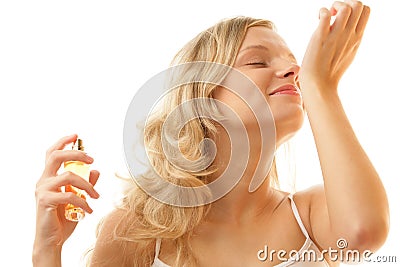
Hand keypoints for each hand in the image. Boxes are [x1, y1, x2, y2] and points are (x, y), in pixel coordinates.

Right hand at [34, 134, 99, 249]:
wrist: (52, 241)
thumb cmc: (62, 219)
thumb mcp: (78, 198)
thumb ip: (85, 184)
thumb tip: (95, 170)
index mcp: (49, 178)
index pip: (52, 153)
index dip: (63, 142)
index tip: (76, 135)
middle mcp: (44, 181)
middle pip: (55, 156)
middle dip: (75, 153)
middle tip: (92, 158)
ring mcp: (43, 191)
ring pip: (67, 175)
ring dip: (86, 184)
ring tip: (95, 195)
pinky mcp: (46, 202)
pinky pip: (69, 195)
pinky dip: (83, 201)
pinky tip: (89, 209)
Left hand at [299, 0, 369, 95]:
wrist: (319, 84)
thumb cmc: (330, 72)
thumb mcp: (348, 53)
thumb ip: (350, 40)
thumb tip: (348, 29)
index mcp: (357, 38)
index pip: (366, 11)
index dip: (355, 8)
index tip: (342, 18)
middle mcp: (348, 35)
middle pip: (359, 5)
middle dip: (346, 3)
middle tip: (334, 15)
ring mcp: (335, 36)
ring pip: (346, 7)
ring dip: (335, 6)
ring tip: (326, 17)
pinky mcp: (320, 37)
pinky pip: (325, 14)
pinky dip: (322, 12)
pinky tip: (317, 19)